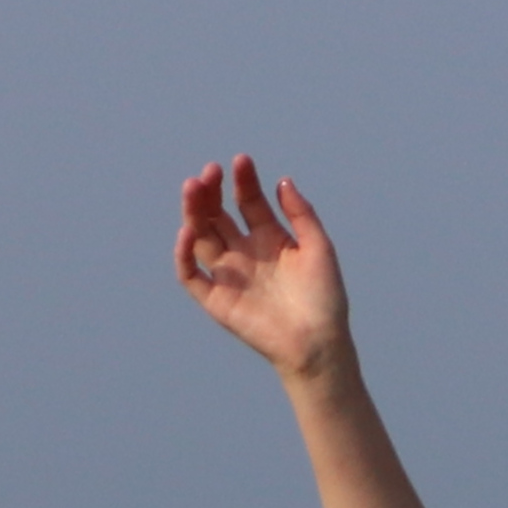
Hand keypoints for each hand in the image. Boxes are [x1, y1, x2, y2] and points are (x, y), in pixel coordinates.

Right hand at [176, 154, 348, 378]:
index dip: (244, 181)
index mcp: (270, 239)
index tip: (242, 162)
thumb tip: (282, 182)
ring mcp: (229, 276)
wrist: (318, 344)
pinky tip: (188, 231)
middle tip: (211, 172)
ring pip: (200, 237)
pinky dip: (183, 253)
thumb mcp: (318, 248)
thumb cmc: (324, 300)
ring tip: (194, 186)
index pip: (248, 202)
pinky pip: (191, 274)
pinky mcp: (216, 300)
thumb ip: (301, 214)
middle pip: (219, 215)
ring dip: (194, 211)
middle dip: (212, 191)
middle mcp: (246, 254)